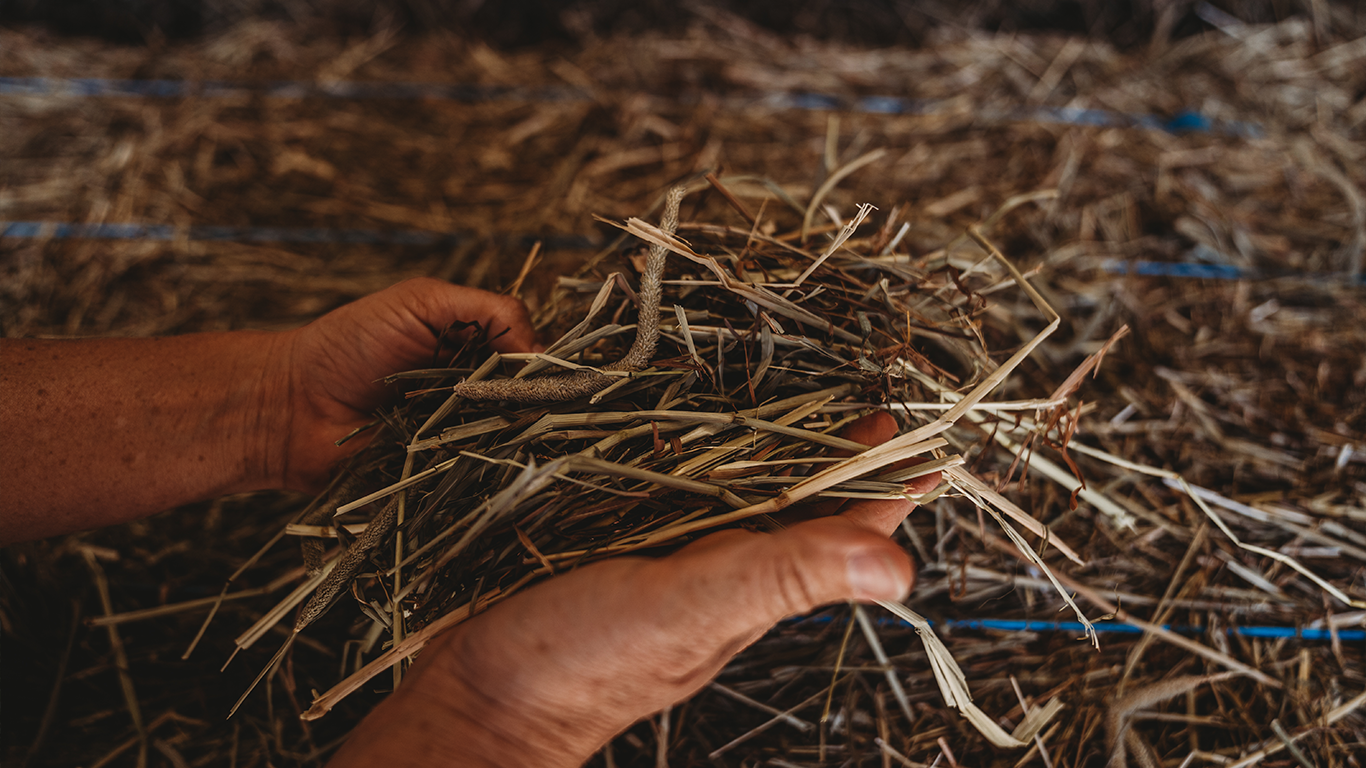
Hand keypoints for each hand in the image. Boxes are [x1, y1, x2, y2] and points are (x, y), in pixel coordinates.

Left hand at [267, 278, 537, 491]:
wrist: (289, 408)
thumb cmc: (349, 345)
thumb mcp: (422, 303)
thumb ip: (489, 310)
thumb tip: (543, 347)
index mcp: (475, 348)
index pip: (534, 357)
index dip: (552, 366)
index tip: (566, 376)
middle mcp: (474, 393)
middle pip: (532, 403)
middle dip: (538, 406)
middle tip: (531, 408)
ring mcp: (459, 437)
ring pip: (512, 445)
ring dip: (513, 442)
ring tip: (505, 436)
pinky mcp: (442, 477)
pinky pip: (479, 480)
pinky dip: (486, 474)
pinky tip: (488, 466)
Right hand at [328, 412, 939, 767]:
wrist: (476, 696)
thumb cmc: (584, 664)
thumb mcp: (693, 609)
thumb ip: (785, 575)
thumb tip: (900, 567)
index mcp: (751, 580)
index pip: (840, 523)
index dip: (881, 477)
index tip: (912, 426)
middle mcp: (714, 564)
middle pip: (790, 497)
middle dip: (829, 448)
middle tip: (857, 393)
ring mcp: (657, 552)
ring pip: (724, 486)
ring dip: (760, 442)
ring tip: (786, 392)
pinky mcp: (600, 538)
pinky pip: (655, 485)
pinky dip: (676, 451)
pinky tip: (670, 421)